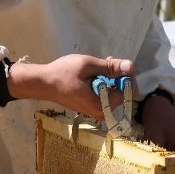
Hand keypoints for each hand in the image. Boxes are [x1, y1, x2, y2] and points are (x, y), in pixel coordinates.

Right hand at [5, 54, 132, 121]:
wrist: (44, 83)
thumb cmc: (63, 73)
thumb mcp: (87, 65)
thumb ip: (110, 67)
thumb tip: (131, 66)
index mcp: (102, 105)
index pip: (129, 92)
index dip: (128, 76)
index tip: (118, 63)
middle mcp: (102, 112)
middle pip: (124, 93)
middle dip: (119, 76)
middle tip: (108, 60)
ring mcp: (97, 111)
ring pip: (116, 93)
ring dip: (112, 78)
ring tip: (100, 65)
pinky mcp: (93, 108)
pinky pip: (107, 96)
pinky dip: (105, 83)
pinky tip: (96, 73)